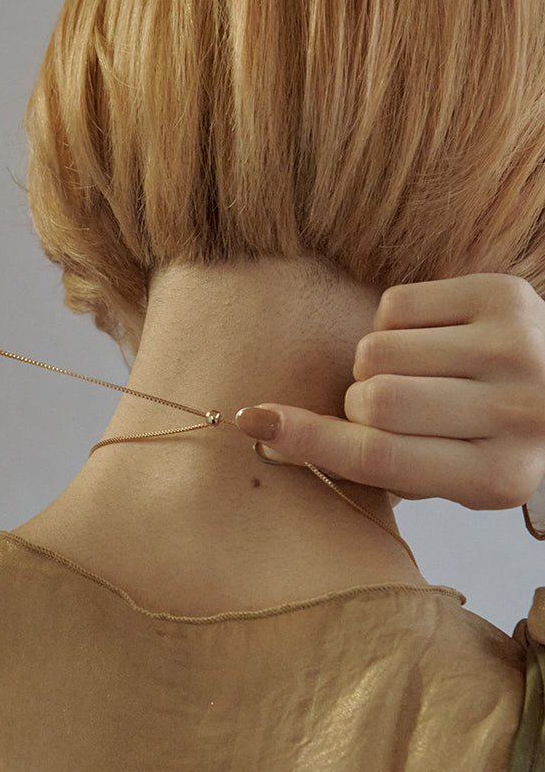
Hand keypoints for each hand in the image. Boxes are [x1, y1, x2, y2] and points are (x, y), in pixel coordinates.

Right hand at [235, 273, 544, 511]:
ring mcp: (516, 347)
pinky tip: (433, 342)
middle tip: (389, 410)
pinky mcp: (504, 295)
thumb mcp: (447, 477)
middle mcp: (517, 411)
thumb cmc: (491, 439)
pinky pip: (396, 306)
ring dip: (376, 364)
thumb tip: (263, 431)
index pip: (380, 457)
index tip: (256, 424)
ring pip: (377, 348)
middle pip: (373, 400)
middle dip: (359, 404)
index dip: (309, 440)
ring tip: (416, 374)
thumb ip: (370, 463)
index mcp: (498, 476)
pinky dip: (396, 325)